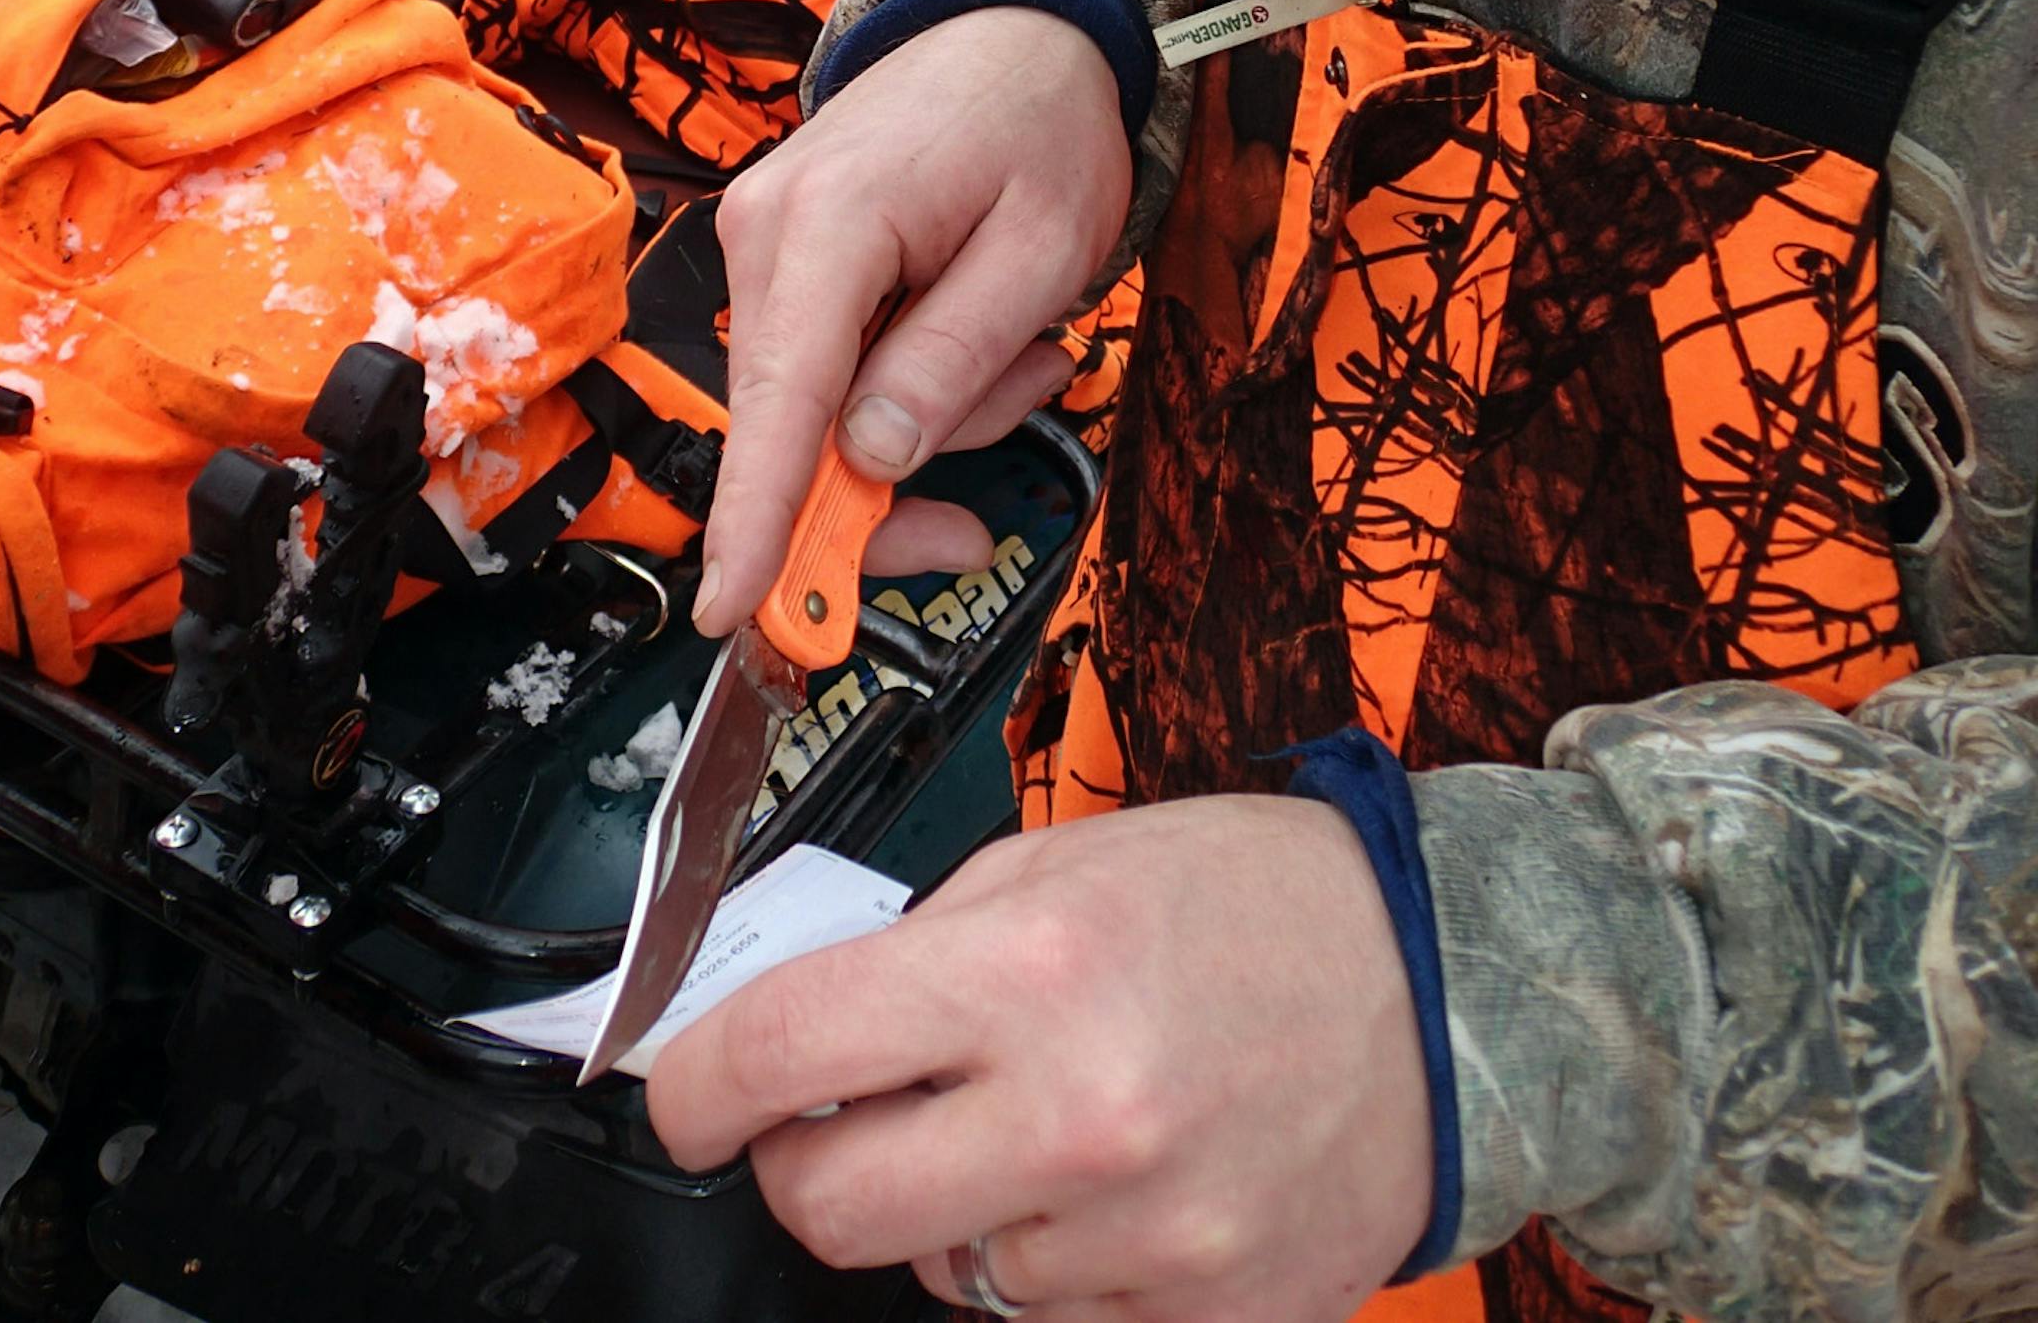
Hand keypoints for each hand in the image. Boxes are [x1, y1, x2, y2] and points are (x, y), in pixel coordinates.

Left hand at [646, 796, 1433, 1320]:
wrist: (1444, 989)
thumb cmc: (1255, 902)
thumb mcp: (1065, 858)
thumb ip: (928, 946)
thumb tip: (803, 1027)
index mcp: (1028, 969)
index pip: (784, 1052)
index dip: (699, 1083)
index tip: (689, 1093)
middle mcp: (1076, 1112)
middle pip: (830, 1205)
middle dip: (808, 1162)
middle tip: (847, 1115)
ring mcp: (1139, 1236)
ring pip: (940, 1275)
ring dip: (953, 1208)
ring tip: (1038, 1121)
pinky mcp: (1195, 1315)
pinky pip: (1047, 1320)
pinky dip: (1050, 1259)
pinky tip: (1112, 1180)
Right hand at [698, 5, 1131, 632]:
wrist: (1015, 24)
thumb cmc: (1040, 122)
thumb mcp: (1042, 250)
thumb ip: (954, 359)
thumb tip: (869, 459)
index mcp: (831, 226)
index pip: (782, 401)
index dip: (756, 517)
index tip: (727, 608)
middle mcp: (767, 235)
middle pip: (796, 428)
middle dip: (889, 486)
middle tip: (979, 529)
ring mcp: (764, 245)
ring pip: (819, 409)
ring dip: (919, 421)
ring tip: (1021, 356)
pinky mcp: (783, 258)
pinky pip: (828, 369)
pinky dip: (900, 385)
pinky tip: (974, 341)